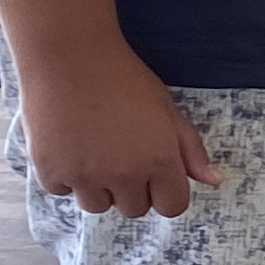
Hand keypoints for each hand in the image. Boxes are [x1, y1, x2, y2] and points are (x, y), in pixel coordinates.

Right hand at [18, 42, 219, 218]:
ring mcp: (85, 177)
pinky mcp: (50, 172)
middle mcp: (124, 175)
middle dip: (131, 188)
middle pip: (134, 209)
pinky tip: (66, 143)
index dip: (165, 192)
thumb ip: (190, 149)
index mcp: (159, 161)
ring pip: (97, 205)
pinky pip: (62, 190)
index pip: (172, 207)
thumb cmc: (122, 78)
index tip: (153, 174)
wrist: (69, 55)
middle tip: (119, 152)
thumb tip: (214, 181)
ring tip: (91, 148)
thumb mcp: (167, 109)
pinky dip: (63, 174)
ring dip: (97, 186)